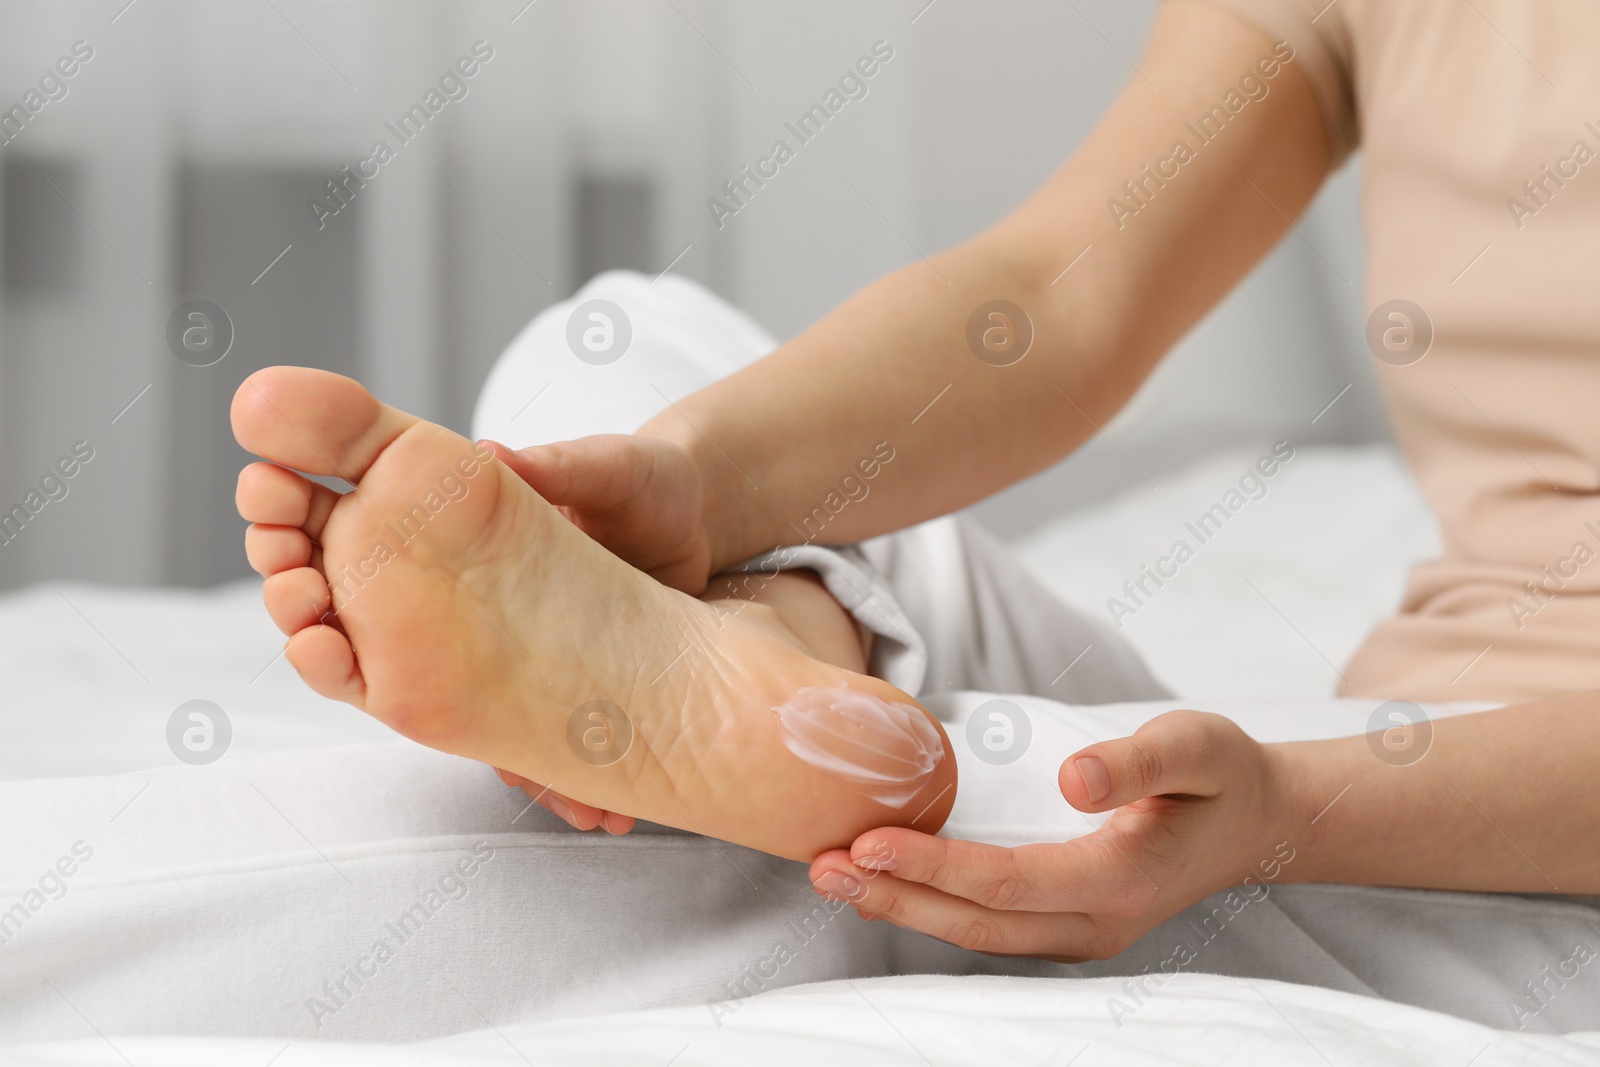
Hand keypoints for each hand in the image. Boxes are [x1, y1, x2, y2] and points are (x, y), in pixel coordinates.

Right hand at [482, 432, 719, 834]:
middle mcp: (515, 630)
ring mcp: (561, 664)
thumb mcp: (610, 468)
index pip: (445, 633)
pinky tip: (620, 812)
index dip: (434, 671)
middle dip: (507, 752)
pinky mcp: (608, 686)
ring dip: (560, 780)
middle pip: (488, 703)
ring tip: (593, 816)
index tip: (453, 712)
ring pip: (541, 735)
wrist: (709, 508)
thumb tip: (488, 452)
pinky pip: (593, 742)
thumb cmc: (651, 476)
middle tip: (532, 787)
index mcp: (494, 573)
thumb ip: (558, 469)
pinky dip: (604, 778)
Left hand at [807, 711, 1300, 961]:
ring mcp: (1082, 930)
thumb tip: (1072, 776)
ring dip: (903, 905)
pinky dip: (933, 903)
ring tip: (833, 874)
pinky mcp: (1069, 921)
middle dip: (894, 896)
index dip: (934, 866)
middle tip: (820, 866)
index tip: (869, 841)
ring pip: (977, 932)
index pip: (1008, 882)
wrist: (1258, 821)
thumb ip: (1136, 761)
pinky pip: (990, 922)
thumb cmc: (1220, 774)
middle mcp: (1096, 920)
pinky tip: (888, 878)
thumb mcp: (1195, 745)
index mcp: (1121, 877)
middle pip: (977, 922)